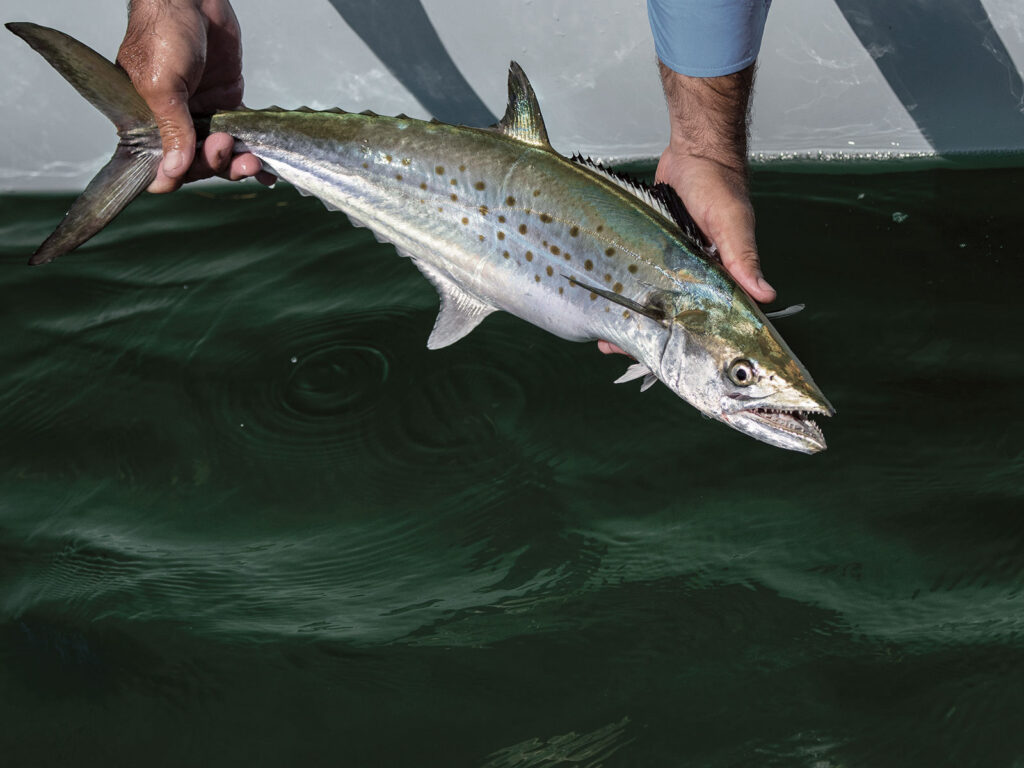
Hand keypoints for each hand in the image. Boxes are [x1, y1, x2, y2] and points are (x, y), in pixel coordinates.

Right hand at [116, 0, 272, 192]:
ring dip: (237, 163)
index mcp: (148, 119)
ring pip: (221, 152)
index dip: (177, 173)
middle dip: (215, 163)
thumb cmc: (163, 32)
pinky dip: (253, 151)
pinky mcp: (227, 102)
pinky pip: (240, 134)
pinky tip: (267, 170)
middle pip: (196, 162)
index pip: (161, 161)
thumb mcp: (162, 84)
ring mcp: (203, 113)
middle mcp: (175, 121)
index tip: (190, 173)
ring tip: (252, 161)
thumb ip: (172, 128)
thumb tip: (172, 170)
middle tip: (226, 147)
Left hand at [599, 62, 771, 357]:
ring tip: (602, 336)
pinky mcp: (652, 253)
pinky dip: (620, 293)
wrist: (695, 151)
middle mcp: (696, 279)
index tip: (662, 362)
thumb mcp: (733, 222)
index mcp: (721, 280)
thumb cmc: (720, 183)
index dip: (688, 346)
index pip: (708, 323)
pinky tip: (600, 306)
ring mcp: (671, 267)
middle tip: (615, 348)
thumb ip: (743, 258)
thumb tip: (764, 294)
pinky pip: (635, 279)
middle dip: (646, 338)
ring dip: (629, 320)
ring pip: (650, 304)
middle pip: (672, 320)